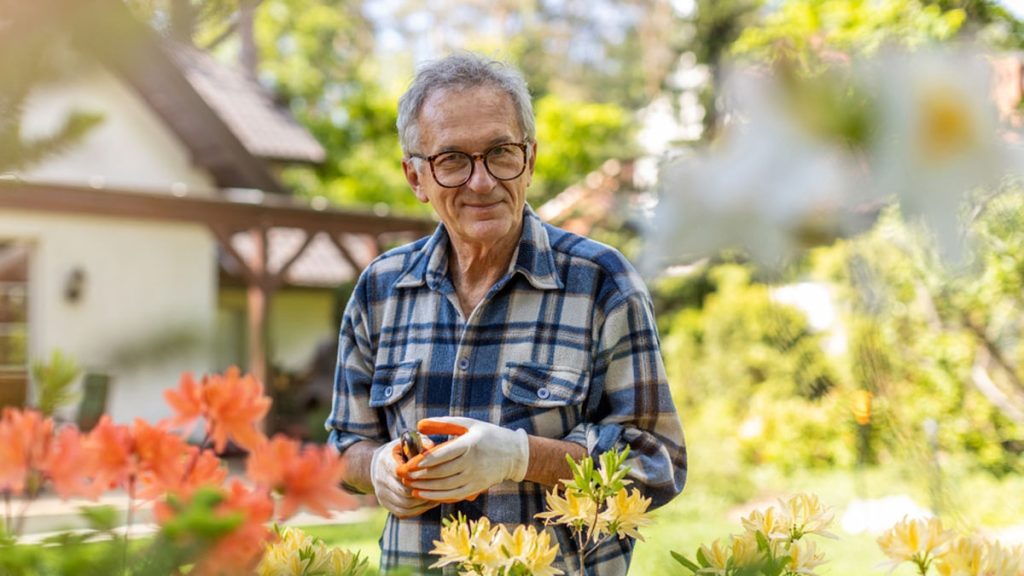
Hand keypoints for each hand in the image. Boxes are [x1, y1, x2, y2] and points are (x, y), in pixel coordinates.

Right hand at [369, 439, 438, 517]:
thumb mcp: (407, 442)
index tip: (435, 474)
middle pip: (405, 492)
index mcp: (386, 462)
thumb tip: (436, 449)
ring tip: (438, 495)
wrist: (377, 465)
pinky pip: (403, 512)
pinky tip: (429, 502)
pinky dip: (418, 509)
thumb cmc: (399, 452)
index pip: (403, 474)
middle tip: (441, 489)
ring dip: (423, 502)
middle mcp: (381, 479)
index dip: (420, 476)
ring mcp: (382, 494)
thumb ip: (421, 444)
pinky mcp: (386, 504)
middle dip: (424, 491)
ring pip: (405, 504)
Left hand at [398, 417, 528, 502]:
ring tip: (407, 485)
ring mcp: (474, 478)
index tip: (407, 463)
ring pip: (444, 486)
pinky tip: (421, 494)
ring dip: (424, 487)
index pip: (442, 455)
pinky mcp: (475, 488)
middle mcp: (472, 463)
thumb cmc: (487, 435)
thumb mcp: (468, 424)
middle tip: (401, 475)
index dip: (423, 461)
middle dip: (418, 475)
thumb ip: (443, 423)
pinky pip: (452, 495)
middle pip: (440, 472)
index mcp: (469, 445)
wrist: (513, 455)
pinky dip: (435, 496)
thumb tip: (418, 424)